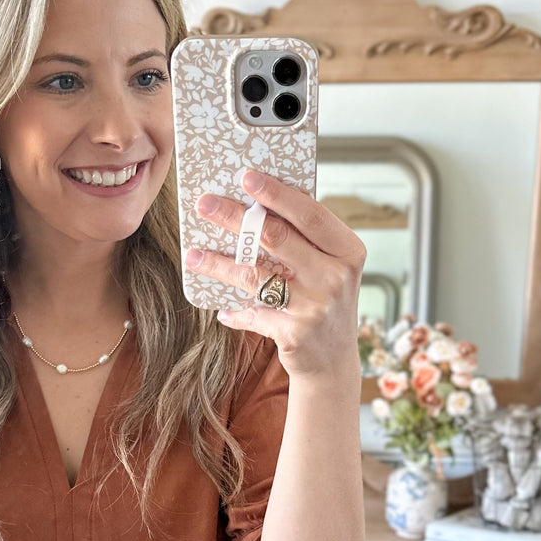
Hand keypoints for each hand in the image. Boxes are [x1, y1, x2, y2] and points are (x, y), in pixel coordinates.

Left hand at [183, 166, 365, 381]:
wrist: (334, 363)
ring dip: (218, 264)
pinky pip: (253, 313)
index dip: (277, 194)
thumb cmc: (325, 302)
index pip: (310, 214)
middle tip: (205, 203)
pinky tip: (220, 308)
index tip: (246, 177)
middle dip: (235, 217)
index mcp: (347, 251)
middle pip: (276, 237)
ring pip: (255, 275)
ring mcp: (314, 306)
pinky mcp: (294, 333)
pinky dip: (234, 311)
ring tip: (193, 255)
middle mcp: (335, 277)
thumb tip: (257, 204)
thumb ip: (306, 241)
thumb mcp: (330, 268)